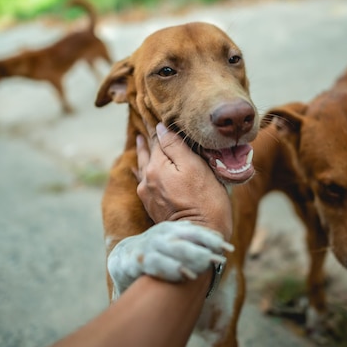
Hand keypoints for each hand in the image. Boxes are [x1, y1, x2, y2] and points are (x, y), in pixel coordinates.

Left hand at [136, 123, 232, 240]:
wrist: (199, 239)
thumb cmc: (206, 202)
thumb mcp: (196, 168)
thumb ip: (176, 146)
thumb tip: (161, 127)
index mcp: (156, 166)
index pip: (156, 138)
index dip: (155, 123)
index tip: (149, 107)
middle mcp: (147, 179)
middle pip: (147, 152)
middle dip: (148, 137)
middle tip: (144, 118)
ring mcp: (148, 195)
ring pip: (144, 166)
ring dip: (144, 152)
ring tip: (141, 140)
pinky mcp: (153, 207)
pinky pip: (145, 181)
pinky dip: (143, 169)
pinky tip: (139, 168)